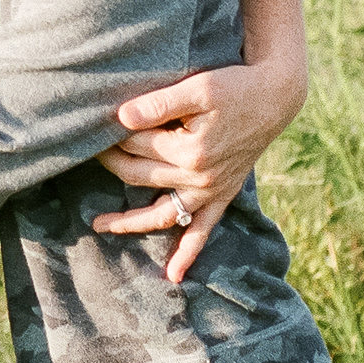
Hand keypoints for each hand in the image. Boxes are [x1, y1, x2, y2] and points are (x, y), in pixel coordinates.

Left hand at [91, 41, 308, 283]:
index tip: (101, 121)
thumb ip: (159, 103)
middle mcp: (198, 179)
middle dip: (111, 163)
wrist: (273, 98)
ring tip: (99, 225)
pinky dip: (187, 254)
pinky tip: (172, 275)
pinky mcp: (221, 197)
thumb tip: (121, 117)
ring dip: (130, 222)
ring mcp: (210, 192)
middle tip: (89, 150)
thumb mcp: (198, 87)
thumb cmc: (234, 87)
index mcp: (189, 151)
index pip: (136, 144)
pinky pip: (201, 232)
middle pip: (139, 176)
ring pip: (161, 214)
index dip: (116, 131)